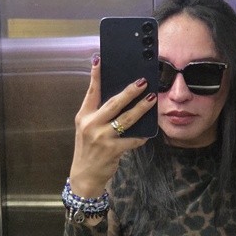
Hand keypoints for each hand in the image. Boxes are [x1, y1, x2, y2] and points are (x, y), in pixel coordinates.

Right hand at [68, 55, 156, 197]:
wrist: (85, 174)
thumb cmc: (89, 149)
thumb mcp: (87, 129)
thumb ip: (99, 114)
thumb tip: (120, 97)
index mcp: (84, 116)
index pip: (91, 92)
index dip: (96, 76)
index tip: (100, 60)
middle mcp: (91, 125)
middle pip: (113, 103)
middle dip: (129, 91)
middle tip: (142, 82)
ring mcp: (102, 137)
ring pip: (126, 119)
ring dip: (141, 108)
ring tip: (151, 99)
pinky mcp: (112, 150)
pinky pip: (132, 139)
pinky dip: (141, 136)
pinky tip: (148, 133)